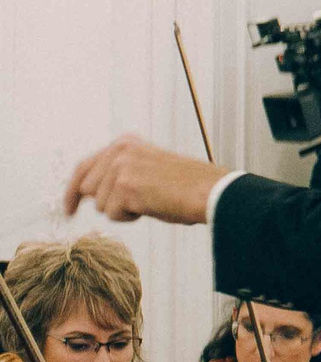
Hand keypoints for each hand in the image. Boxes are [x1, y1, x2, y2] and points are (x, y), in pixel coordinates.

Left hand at [62, 137, 224, 224]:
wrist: (211, 192)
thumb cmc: (187, 188)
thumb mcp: (148, 170)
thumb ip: (119, 174)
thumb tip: (92, 195)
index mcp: (125, 143)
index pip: (83, 167)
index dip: (72, 191)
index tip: (68, 209)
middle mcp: (119, 150)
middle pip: (88, 189)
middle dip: (108, 203)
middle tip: (137, 205)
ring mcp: (120, 166)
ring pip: (101, 205)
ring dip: (123, 211)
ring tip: (152, 202)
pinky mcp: (125, 185)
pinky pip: (113, 214)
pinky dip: (131, 217)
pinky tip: (153, 206)